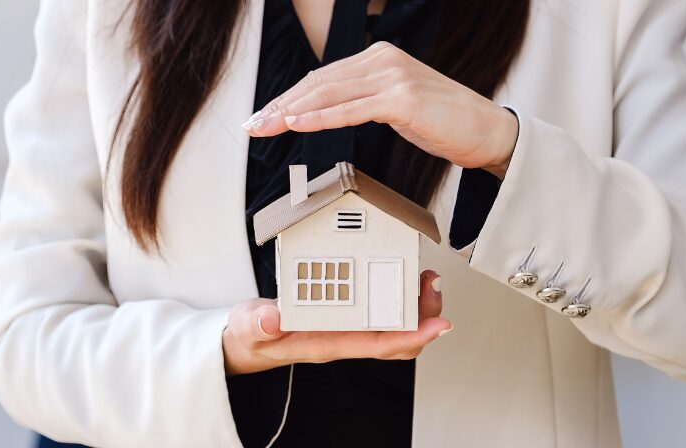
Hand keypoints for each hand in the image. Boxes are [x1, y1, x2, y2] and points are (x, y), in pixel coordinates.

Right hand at [223, 270, 451, 375]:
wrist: (247, 340)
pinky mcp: (345, 314)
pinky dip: (399, 296)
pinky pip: (381, 312)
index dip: (412, 335)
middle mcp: (343, 339)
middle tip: (433, 285)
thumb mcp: (249, 328)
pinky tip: (403, 277)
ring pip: (395, 326)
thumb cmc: (252, 335)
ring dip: (416, 306)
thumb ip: (258, 324)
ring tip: (426, 279)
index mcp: (326, 344)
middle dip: (424, 317)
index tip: (438, 324)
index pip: (377, 345)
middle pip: (398, 339)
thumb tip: (272, 318)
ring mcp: (346, 328)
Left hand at [241, 41, 517, 178]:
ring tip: (267, 126)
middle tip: (254, 123)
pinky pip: (352, 110)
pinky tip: (299, 124)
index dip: (289, 96)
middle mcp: (384, 61)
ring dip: (292, 112)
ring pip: (330, 94)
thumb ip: (364, 101)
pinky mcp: (402, 99)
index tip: (264, 114)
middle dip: (281, 105)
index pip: (323, 77)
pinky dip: (321, 117)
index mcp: (380, 58)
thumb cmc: (445, 122)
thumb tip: (324, 112)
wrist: (487, 131)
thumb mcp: (396, 105)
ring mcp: (393, 77)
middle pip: (319, 83)